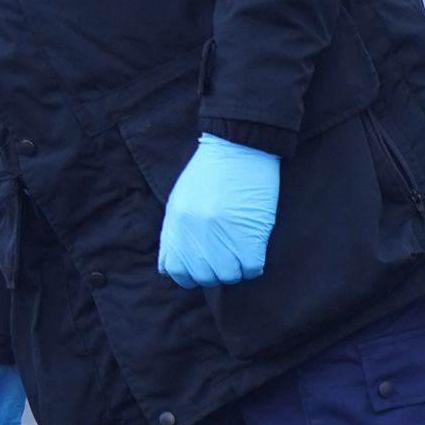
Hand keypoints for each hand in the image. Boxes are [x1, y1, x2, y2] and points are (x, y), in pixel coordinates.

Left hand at [157, 133, 280, 286]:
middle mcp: (195, 234)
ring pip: (229, 276)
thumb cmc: (209, 174)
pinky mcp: (249, 235)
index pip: (175, 271)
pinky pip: (251, 268)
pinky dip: (253, 264)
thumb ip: (174, 233)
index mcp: (176, 225)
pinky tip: (253, 247)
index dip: (190, 274)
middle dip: (216, 272)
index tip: (203, 265)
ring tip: (241, 252)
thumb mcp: (179, 201)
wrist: (238, 148)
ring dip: (236, 269)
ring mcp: (222, 236)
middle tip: (226, 258)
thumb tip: (171, 266)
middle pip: (204, 276)